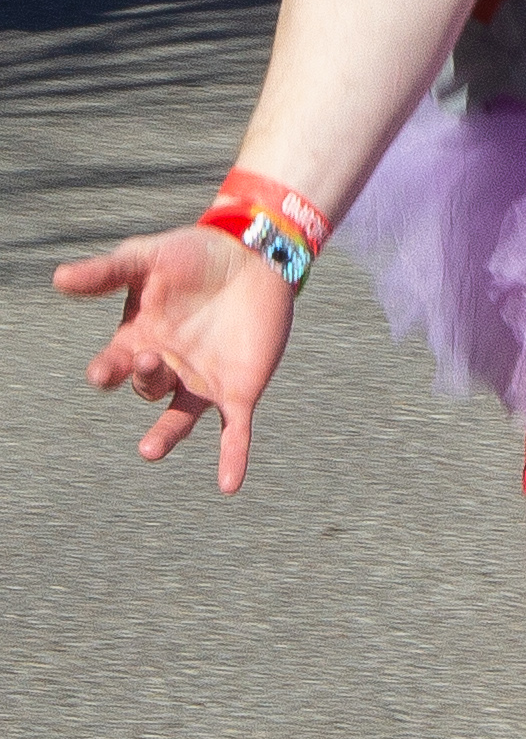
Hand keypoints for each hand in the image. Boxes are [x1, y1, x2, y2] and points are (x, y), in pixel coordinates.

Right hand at [55, 222, 296, 493]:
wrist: (254, 253)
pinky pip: (234, 431)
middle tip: (147, 360)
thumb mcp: (148, 258)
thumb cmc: (194, 255)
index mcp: (139, 341)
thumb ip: (107, 272)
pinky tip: (229, 484)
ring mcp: (202, 382)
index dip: (106, 371)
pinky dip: (232, 457)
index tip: (102, 371)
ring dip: (165, 436)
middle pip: (146, 387)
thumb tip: (58, 279)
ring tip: (148, 451)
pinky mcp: (238, 390)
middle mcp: (166, 368)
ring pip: (178, 418)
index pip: (114, 365)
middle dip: (143, 377)